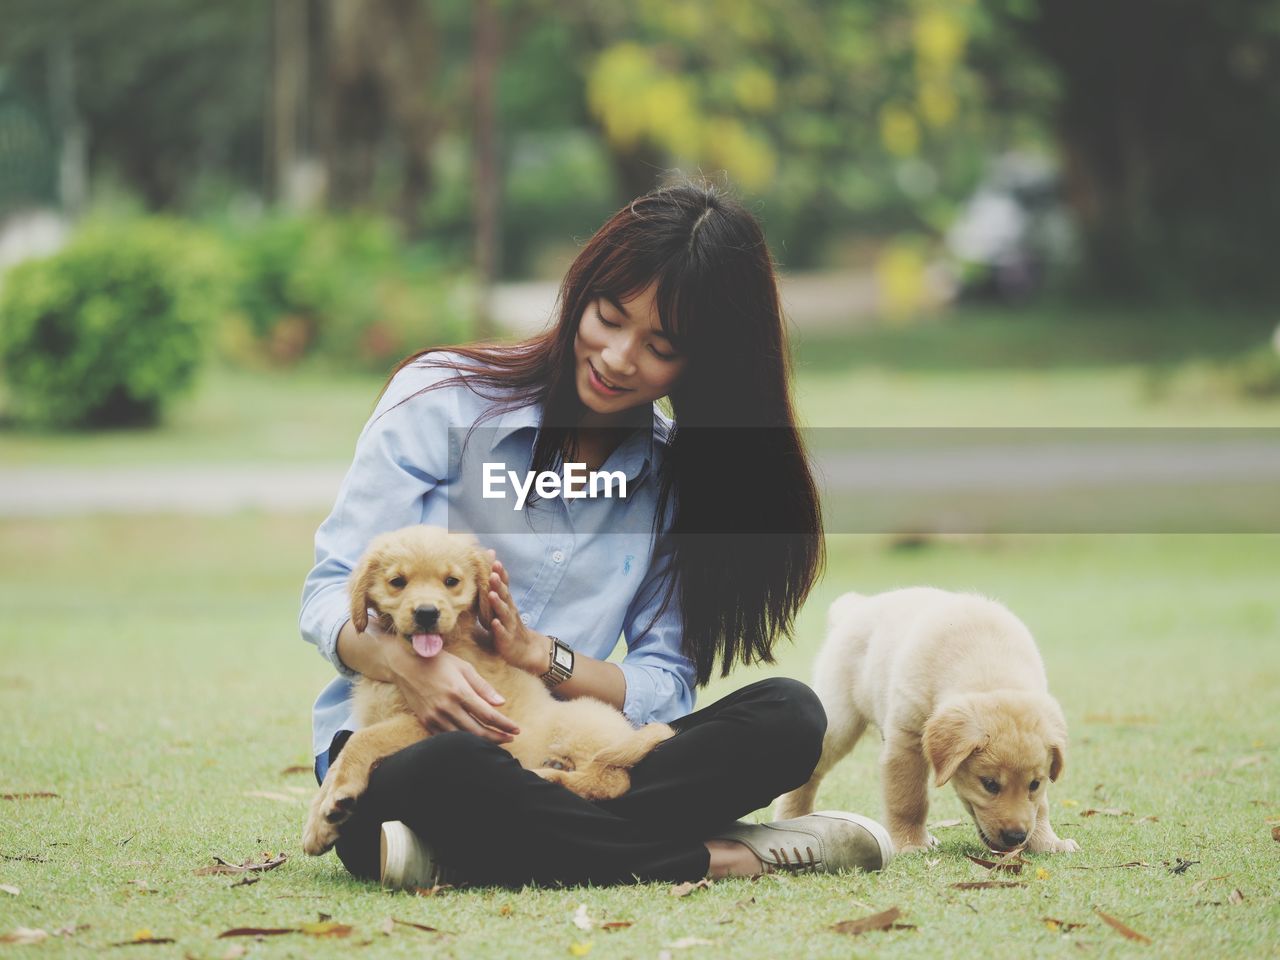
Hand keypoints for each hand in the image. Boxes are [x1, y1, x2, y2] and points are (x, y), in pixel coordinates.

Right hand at [385, 643, 519, 743]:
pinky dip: (462, 741)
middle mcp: (447, 707)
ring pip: (463, 738)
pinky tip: (473, 741)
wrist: (405, 664)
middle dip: (497, 737)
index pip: (488, 715)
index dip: (505, 724)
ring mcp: (434, 717)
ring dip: (481, 742)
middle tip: (511, 738)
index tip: (517, 729)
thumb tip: (502, 703)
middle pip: (477, 731)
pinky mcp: (426, 722)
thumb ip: (483, 687)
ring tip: (496, 741)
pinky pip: (447, 738)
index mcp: (459, 692)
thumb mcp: (464, 668)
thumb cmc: (438, 662)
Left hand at [487, 550, 546, 675]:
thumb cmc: (507, 626)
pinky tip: (495, 623)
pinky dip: (499, 628)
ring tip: (492, 594)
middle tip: (494, 573)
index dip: (500, 574)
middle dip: (499, 584)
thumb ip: (494, 594)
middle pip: (505, 595)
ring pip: (504, 612)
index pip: (504, 585)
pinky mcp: (507, 640)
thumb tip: (484, 576)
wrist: (524, 649)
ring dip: (498, 603)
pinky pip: (503, 633)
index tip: (495, 560)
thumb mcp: (500, 609)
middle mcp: (509, 611)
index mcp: (506, 603)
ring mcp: (509, 625)